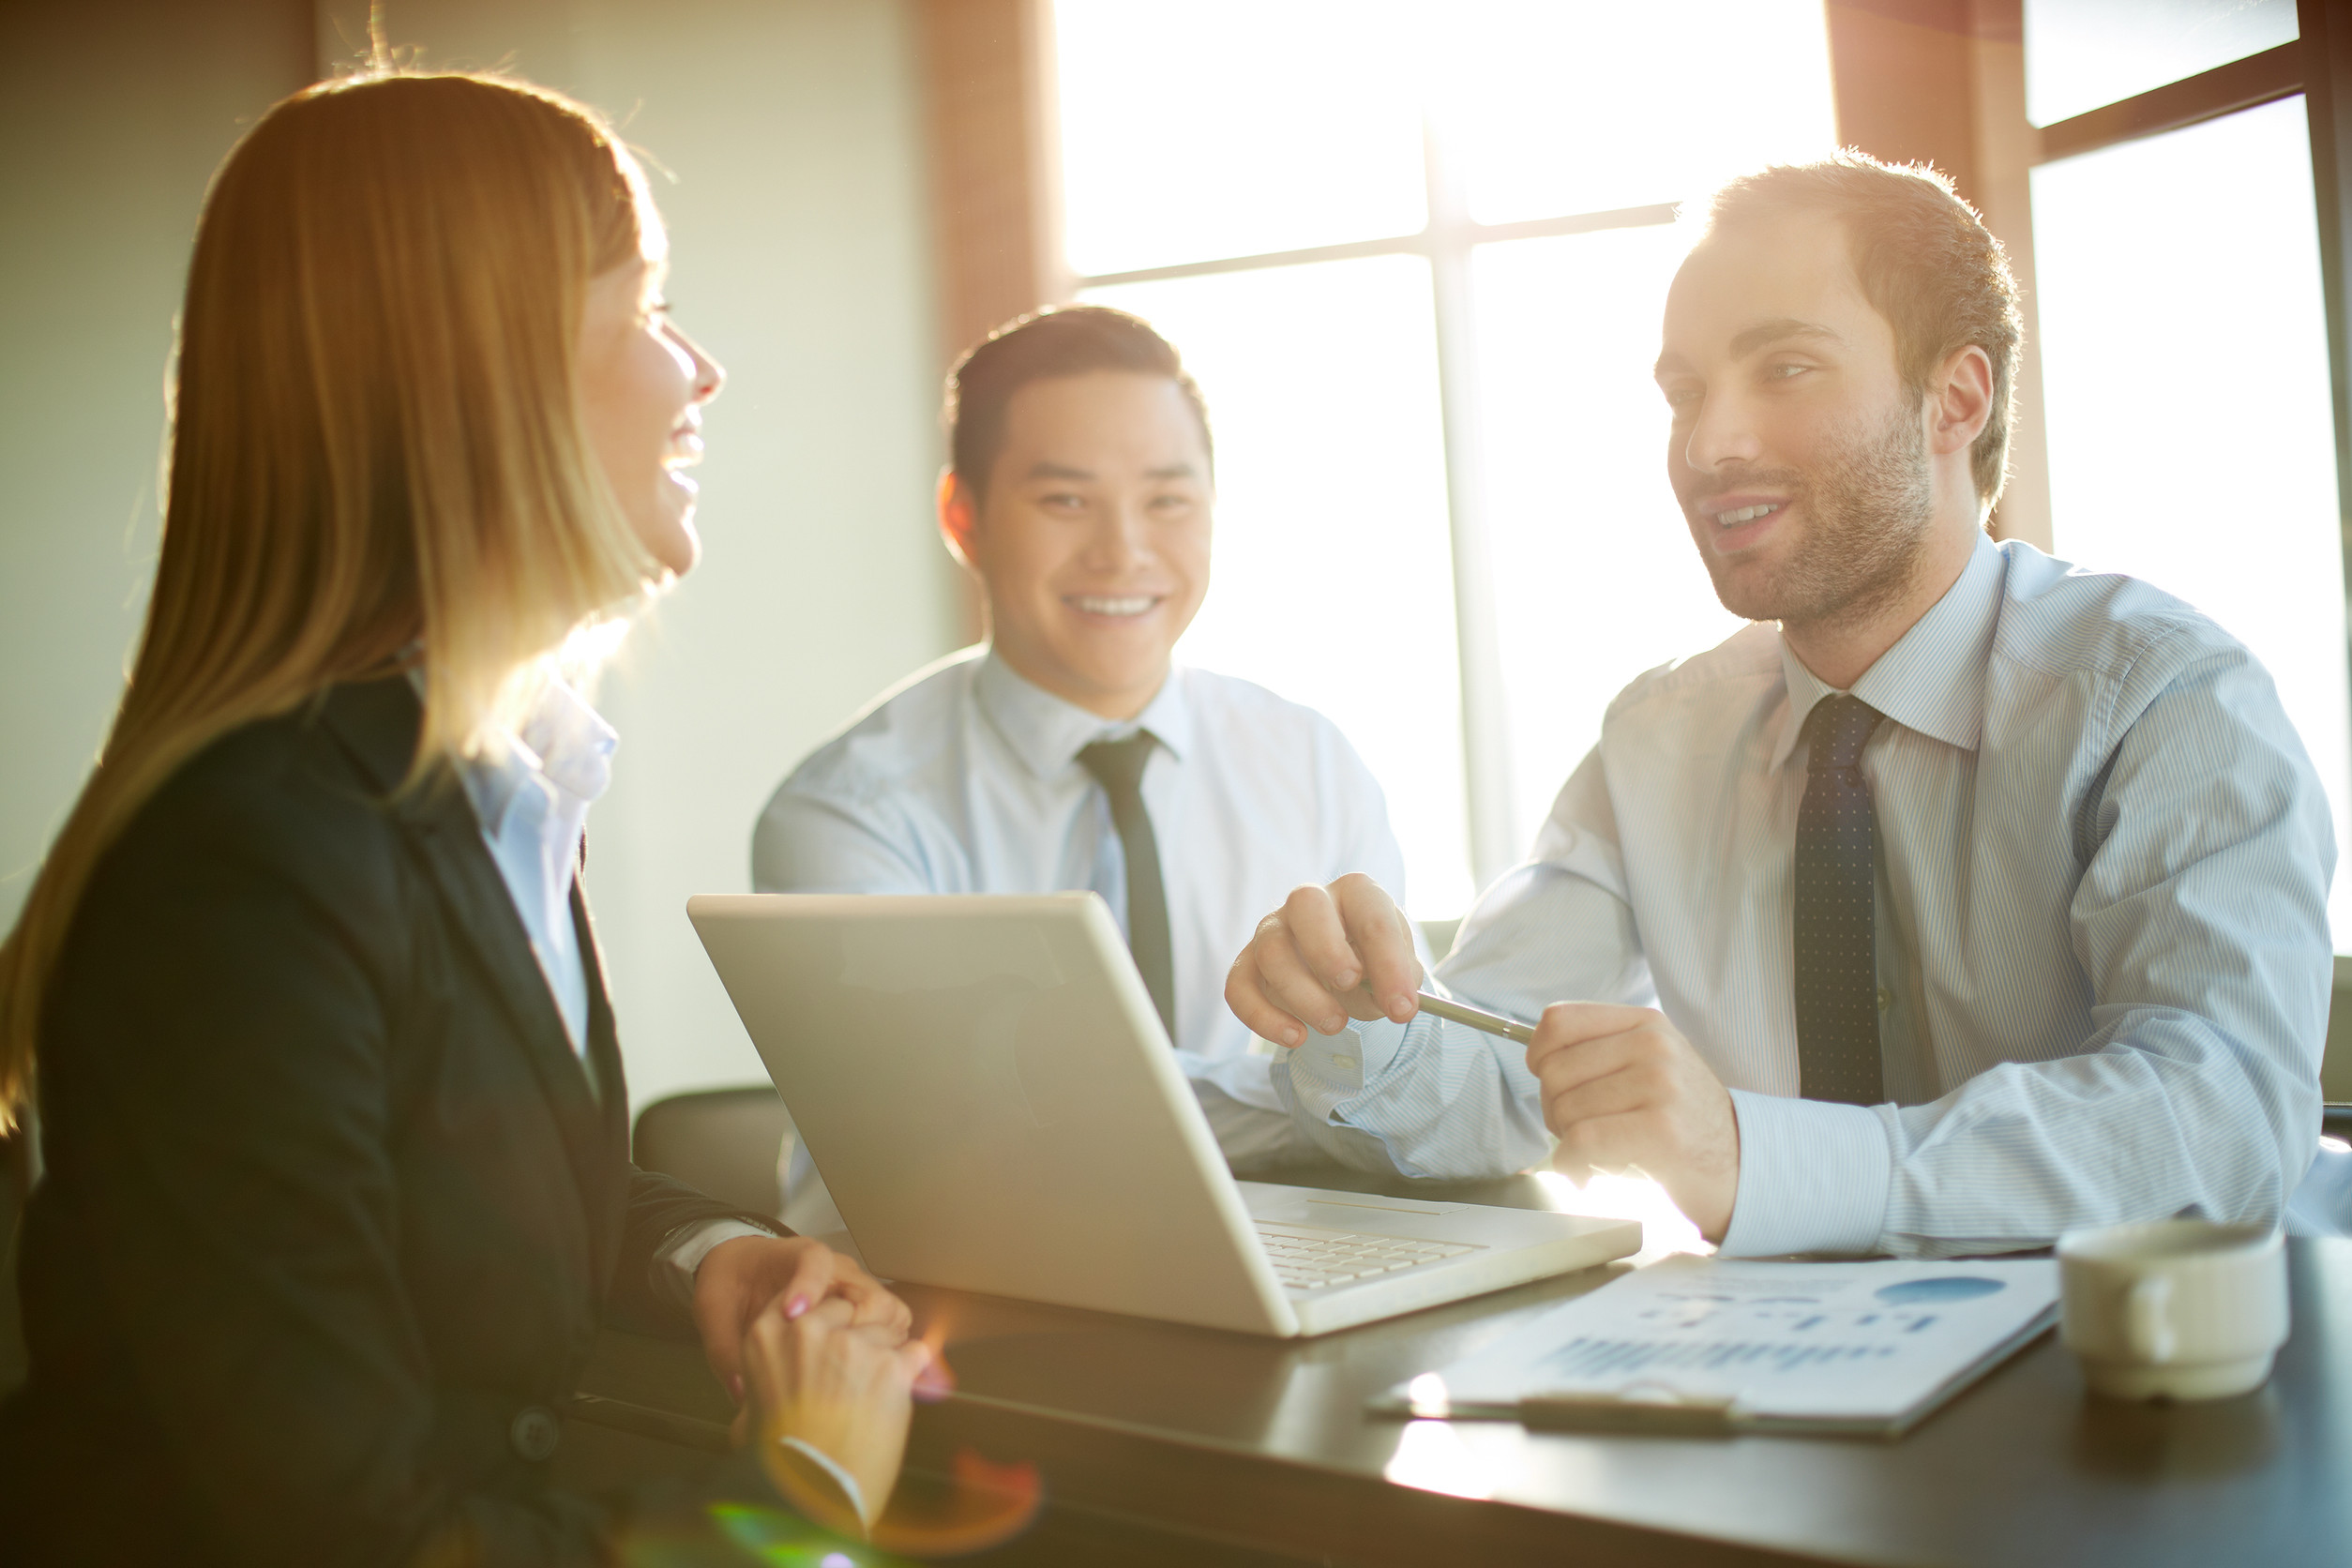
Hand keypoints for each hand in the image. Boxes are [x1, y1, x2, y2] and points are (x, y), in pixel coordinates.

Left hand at [694, 1235, 911, 1403]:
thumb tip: (741, 1391)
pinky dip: (882, 1348)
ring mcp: (852, 1290)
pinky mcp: (859, 1311)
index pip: (815, 1261)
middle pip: (868, 1290)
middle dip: (858, 1328)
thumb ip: (723, 1347)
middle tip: (836, 1361)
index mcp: (797, 1256)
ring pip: (885, 1310)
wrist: (741, 1273)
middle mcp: (835, 1270)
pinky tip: (864, 1375)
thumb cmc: (731, 1286)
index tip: (793, 1315)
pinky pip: (886, 1325)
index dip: (809, 1286)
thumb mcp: (714, 1311)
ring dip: (877, 1342)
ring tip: (853, 1375)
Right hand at [743, 1297, 931, 1533]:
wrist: (810, 1497)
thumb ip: (775, 1374)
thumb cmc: (782, 1460)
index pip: (811, 1300)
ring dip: (885, 1361)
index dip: (828, 1326)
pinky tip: (891, 1401)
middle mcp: (808, 1330)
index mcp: (768, 1334)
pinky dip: (912, 1375)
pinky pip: (915, 1353)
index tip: (830, 1346)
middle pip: (851, 1310)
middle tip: (849, 1384)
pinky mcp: (890, 1365)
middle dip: (858, 1339)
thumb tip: (788, 1372)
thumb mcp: (753, 1407)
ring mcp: (851, 1345)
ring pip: (886, 1331)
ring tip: (866, 1404)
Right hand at [1225, 874, 1422, 1046]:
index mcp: (1356, 893)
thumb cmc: (1371, 965)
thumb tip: (1397, 1003)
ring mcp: (1273, 930)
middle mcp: (1310, 902)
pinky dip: (1263, 1018)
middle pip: (1305, 904)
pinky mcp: (1248, 963)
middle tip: (1351, 985)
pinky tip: (1295, 1037)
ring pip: (1271, 950)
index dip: (1389, 963)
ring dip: (1303, 995)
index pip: (1372, 916)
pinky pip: (1238, 986)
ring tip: (1334, 1024)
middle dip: (1328, 950)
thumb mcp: (1395, 971)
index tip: (1402, 1008)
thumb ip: (1399, 982)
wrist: (1343, 976)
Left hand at [1526, 1003, 1740, 1240]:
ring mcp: (1661, 1085)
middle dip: (1554, 1111)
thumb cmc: (1687, 1123)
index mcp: (1646, 1025)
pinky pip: (1583, 1141)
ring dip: (1568, 1143)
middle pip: (1555, 1071)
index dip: (1538, 1055)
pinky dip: (1572, 1164)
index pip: (1559, 1021)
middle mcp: (1654, 1046)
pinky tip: (1587, 1173)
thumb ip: (1603, 1052)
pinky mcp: (1661, 1131)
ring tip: (1599, 1153)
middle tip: (1582, 1134)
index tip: (1546, 1080)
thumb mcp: (1652, 1066)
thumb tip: (1537, 1058)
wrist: (1745, 1167)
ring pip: (1566, 1110)